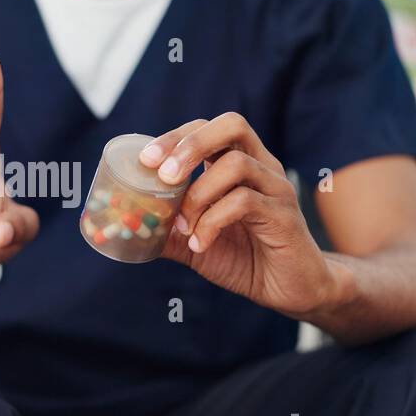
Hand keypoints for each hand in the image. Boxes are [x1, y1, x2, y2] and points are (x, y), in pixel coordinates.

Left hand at [139, 112, 349, 316]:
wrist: (291, 290)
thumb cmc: (245, 258)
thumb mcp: (195, 242)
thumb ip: (165, 231)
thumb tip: (124, 228)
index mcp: (240, 164)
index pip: (208, 128)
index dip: (176, 136)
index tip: (146, 160)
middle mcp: (262, 167)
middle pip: (231, 126)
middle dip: (190, 145)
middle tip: (163, 175)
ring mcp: (276, 188)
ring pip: (236, 164)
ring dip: (198, 193)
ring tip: (183, 226)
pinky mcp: (284, 215)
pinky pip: (245, 202)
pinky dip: (212, 221)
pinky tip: (199, 243)